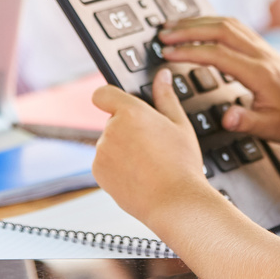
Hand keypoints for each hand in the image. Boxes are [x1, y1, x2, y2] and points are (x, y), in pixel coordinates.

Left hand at [91, 68, 210, 223]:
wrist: (175, 202)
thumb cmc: (181, 165)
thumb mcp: (180, 125)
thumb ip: (166, 97)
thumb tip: (162, 76)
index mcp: (131, 112)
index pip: (103, 93)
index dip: (110, 98)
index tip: (120, 105)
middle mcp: (111, 130)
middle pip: (113, 122)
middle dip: (128, 129)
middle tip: (152, 144)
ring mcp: (102, 152)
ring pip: (110, 144)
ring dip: (123, 150)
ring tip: (148, 164)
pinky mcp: (98, 172)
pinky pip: (105, 163)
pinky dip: (117, 168)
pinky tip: (139, 176)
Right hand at [157, 17, 279, 142]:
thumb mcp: (272, 128)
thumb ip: (247, 122)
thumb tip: (226, 118)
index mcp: (259, 73)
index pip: (218, 54)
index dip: (190, 51)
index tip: (168, 53)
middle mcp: (259, 54)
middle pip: (219, 30)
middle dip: (188, 29)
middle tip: (162, 34)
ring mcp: (261, 47)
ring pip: (226, 23)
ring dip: (198, 21)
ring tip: (173, 26)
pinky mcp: (261, 47)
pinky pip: (233, 26)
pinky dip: (211, 22)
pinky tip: (198, 26)